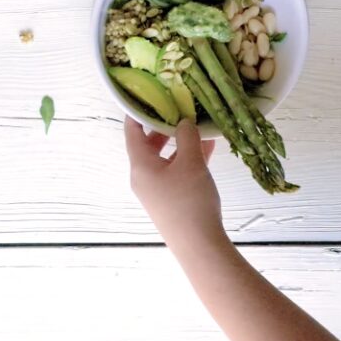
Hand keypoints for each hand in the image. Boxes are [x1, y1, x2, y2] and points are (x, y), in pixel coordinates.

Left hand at [124, 117, 220, 245]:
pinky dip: (188, 159)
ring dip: (180, 142)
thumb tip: (184, 122)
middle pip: (148, 144)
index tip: (146, 94)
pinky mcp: (169, 199)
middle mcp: (142, 176)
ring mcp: (156, 189)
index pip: (131, 131)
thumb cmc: (189, 201)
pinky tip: (208, 147)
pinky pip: (176, 171)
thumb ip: (187, 137)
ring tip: (198, 125)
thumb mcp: (191, 163)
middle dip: (163, 126)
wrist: (198, 245)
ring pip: (165, 158)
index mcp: (139, 165)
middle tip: (176, 107)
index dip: (137, 112)